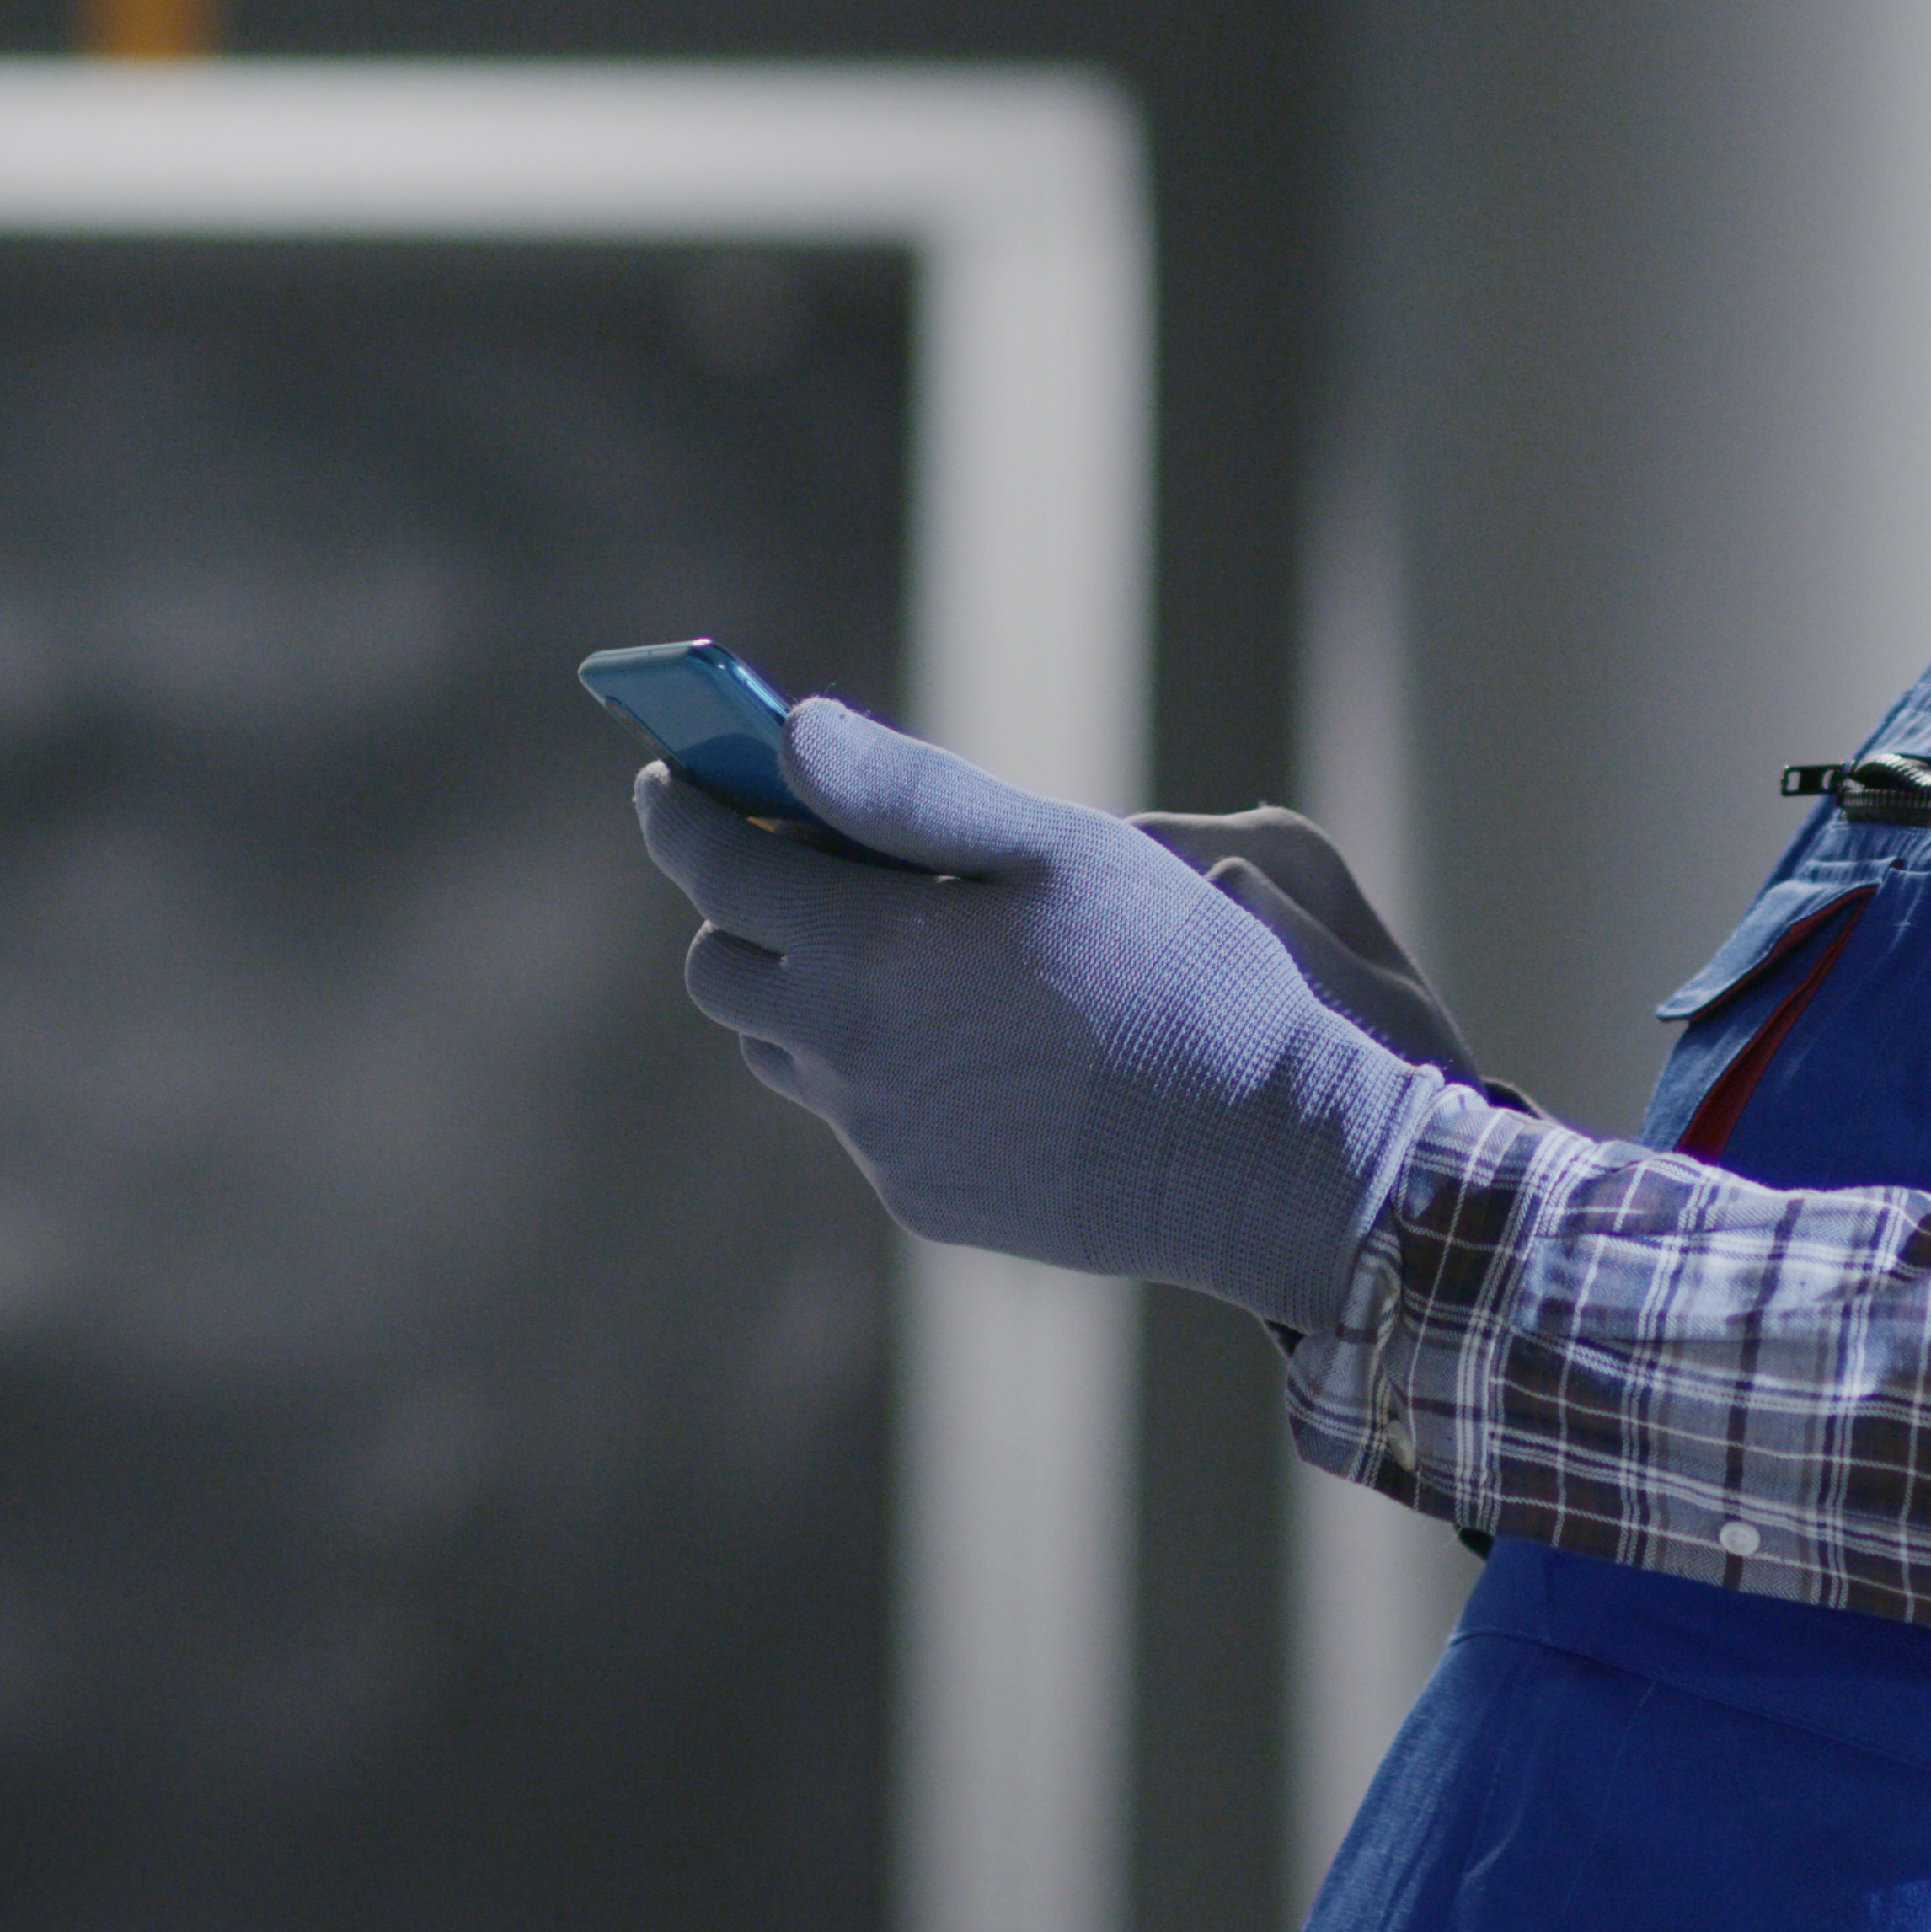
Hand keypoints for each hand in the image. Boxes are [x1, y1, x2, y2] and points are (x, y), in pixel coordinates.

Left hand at [635, 699, 1429, 1326]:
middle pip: (720, 971)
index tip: (667, 776)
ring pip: (783, 1049)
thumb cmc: (1179, 980)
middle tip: (802, 861)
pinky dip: (880, 1065)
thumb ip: (909, 789)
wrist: (1263, 1159)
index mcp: (874, 952)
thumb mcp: (1060, 850)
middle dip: (738, 905)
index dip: (679, 812)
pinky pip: (859, 1117)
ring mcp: (883, 1139)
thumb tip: (790, 734)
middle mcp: (851, 1056)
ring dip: (805, 988)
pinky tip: (976, 1042)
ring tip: (904, 952)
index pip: (717, 868)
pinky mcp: (922, 1197)